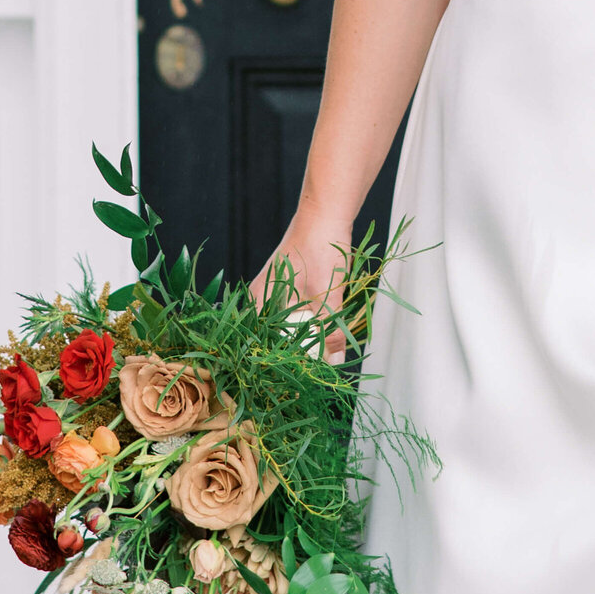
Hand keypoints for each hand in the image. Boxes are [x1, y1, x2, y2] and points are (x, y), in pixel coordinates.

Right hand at [254, 214, 353, 359]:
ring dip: (309, 340)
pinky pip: (296, 316)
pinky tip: (329, 330)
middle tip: (323, 369)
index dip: (285, 364)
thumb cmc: (320, 248)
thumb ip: (330, 329)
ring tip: (329, 352)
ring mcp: (273, 294)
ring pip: (289, 329)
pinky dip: (312, 325)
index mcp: (260, 303)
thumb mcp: (328, 293)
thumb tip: (335, 360)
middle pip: (277, 340)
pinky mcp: (288, 290)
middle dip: (300, 355)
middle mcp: (261, 300)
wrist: (326, 213)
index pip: (265, 347)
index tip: (303, 380)